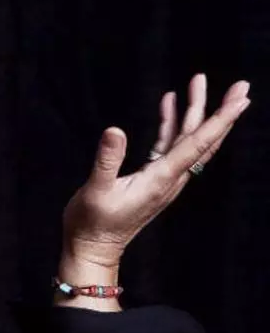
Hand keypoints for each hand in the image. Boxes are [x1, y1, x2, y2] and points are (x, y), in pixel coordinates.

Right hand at [62, 74, 250, 267]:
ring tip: (198, 83)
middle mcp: (169, 179)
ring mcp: (163, 179)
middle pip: (203, 139)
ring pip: (188, 141)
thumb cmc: (91, 223)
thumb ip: (107, 160)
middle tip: (240, 85)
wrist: (92, 248)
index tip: (241, 99)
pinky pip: (170, 146)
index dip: (220, 120)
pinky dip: (172, 123)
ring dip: (196, 112)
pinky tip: (169, 105)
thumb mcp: (95, 190)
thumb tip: (115, 130)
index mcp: (161, 180)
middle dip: (221, 111)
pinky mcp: (152, 179)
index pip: (197, 144)